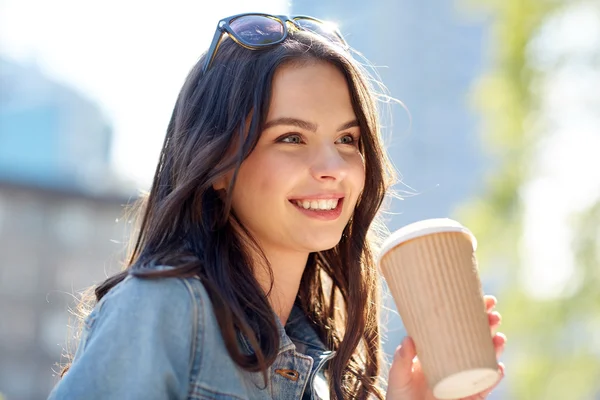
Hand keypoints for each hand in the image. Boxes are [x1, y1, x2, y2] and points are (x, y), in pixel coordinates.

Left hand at [386, 295, 505, 399]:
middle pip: (476, 339)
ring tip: (499, 338)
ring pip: (485, 359)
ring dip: (495, 348)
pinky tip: (498, 367)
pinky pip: (485, 385)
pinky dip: (494, 376)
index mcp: (438, 350)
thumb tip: (409, 339)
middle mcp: (454, 362)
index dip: (471, 313)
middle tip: (494, 315)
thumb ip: (401, 360)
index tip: (483, 300)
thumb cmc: (401, 397)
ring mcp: (464, 378)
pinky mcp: (470, 396)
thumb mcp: (398, 377)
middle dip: (488, 326)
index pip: (457, 327)